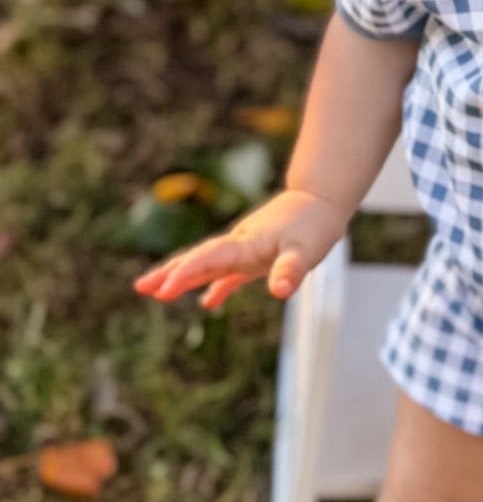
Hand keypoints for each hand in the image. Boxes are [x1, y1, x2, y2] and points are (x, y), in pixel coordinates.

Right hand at [132, 189, 349, 309]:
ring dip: (183, 278)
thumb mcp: (307, 249)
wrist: (322, 198)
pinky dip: (217, 287)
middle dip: (169, 273)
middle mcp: (238, 246)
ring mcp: (244, 250)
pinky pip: (229, 273)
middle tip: (141, 288)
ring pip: (206, 266)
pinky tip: (207, 303)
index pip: (207, 259)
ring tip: (156, 294)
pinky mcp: (255, 255)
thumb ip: (291, 269)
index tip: (164, 288)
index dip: (185, 273)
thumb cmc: (315, 222)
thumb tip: (280, 291)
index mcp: (244, 243)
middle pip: (197, 260)